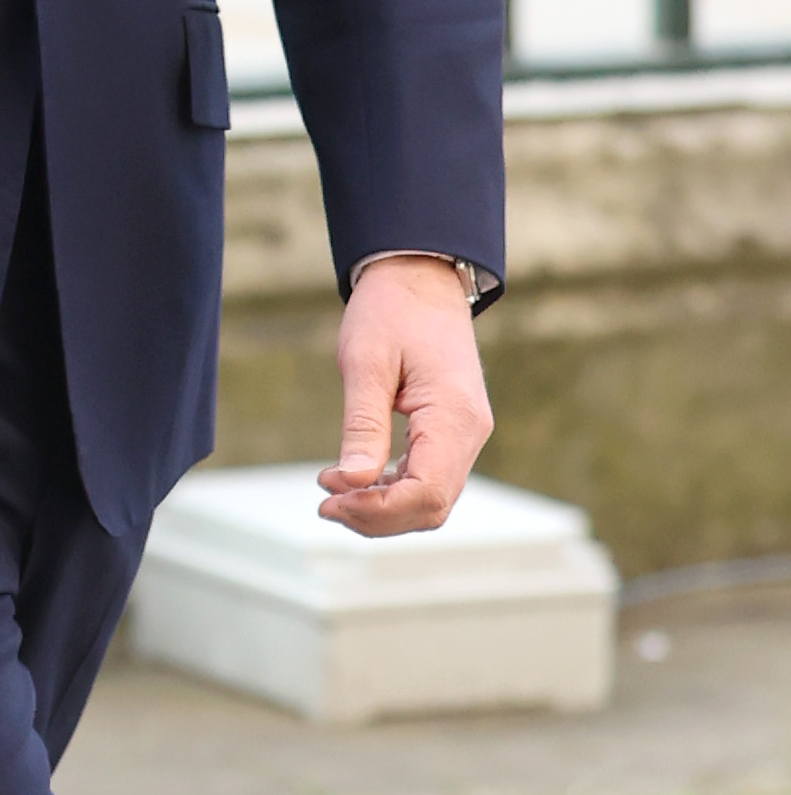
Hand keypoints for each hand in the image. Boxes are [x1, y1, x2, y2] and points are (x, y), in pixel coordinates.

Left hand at [318, 256, 491, 537]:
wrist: (420, 278)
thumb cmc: (391, 311)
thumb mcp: (366, 363)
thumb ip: (362, 425)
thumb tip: (351, 482)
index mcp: (454, 416)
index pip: (426, 492)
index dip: (378, 510)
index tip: (329, 500)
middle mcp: (470, 432)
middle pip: (431, 506)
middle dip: (376, 516)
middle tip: (324, 503)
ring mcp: (465, 434)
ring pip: (431, 499)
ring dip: (382, 508)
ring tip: (332, 492)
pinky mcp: (451, 432)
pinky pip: (428, 479)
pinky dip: (392, 491)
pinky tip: (354, 479)